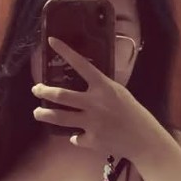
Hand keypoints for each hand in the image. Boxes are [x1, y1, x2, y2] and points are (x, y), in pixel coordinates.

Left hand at [32, 38, 165, 163]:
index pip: (81, 64)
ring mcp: (91, 122)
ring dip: (45, 114)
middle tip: (36, 90)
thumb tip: (86, 84)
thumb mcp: (119, 93)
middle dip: (44, 92)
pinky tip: (78, 136)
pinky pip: (76, 137)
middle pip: (61, 95)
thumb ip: (101, 88)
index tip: (51, 41)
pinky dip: (76, 136)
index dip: (65, 51)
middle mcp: (94, 102)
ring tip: (38, 112)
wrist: (143, 139)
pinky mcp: (90, 139)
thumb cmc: (134, 114)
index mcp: (104, 86)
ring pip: (60, 117)